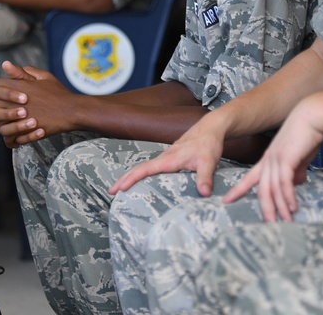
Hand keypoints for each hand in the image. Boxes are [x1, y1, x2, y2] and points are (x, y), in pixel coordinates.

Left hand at [0, 61, 78, 147]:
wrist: (72, 111)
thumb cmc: (59, 93)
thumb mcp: (44, 77)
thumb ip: (24, 71)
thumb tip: (6, 65)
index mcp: (18, 86)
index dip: (0, 89)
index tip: (8, 95)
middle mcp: (14, 103)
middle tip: (7, 111)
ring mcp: (18, 119)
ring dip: (2, 125)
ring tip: (12, 124)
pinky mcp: (24, 133)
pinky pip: (9, 140)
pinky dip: (12, 139)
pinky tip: (19, 136)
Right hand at [110, 113, 227, 196]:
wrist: (211, 128)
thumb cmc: (208, 143)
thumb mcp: (208, 162)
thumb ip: (205, 178)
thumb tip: (204, 193)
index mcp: (169, 159)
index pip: (145, 169)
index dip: (131, 179)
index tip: (119, 188)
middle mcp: (165, 157)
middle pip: (140, 168)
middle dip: (124, 178)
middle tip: (111, 191)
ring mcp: (167, 156)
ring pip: (145, 166)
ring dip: (132, 176)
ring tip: (122, 187)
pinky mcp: (172, 156)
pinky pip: (153, 166)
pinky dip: (143, 173)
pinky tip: (145, 180)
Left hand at [222, 97, 322, 221]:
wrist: (311, 116)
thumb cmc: (307, 135)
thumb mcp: (299, 156)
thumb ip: (296, 170)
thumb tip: (297, 182)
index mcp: (269, 159)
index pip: (250, 178)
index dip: (238, 190)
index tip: (227, 200)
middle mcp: (269, 160)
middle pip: (261, 189)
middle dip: (265, 208)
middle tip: (269, 225)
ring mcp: (276, 159)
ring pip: (273, 189)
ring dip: (280, 207)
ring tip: (285, 221)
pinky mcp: (287, 158)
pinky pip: (284, 183)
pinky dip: (287, 197)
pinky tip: (292, 207)